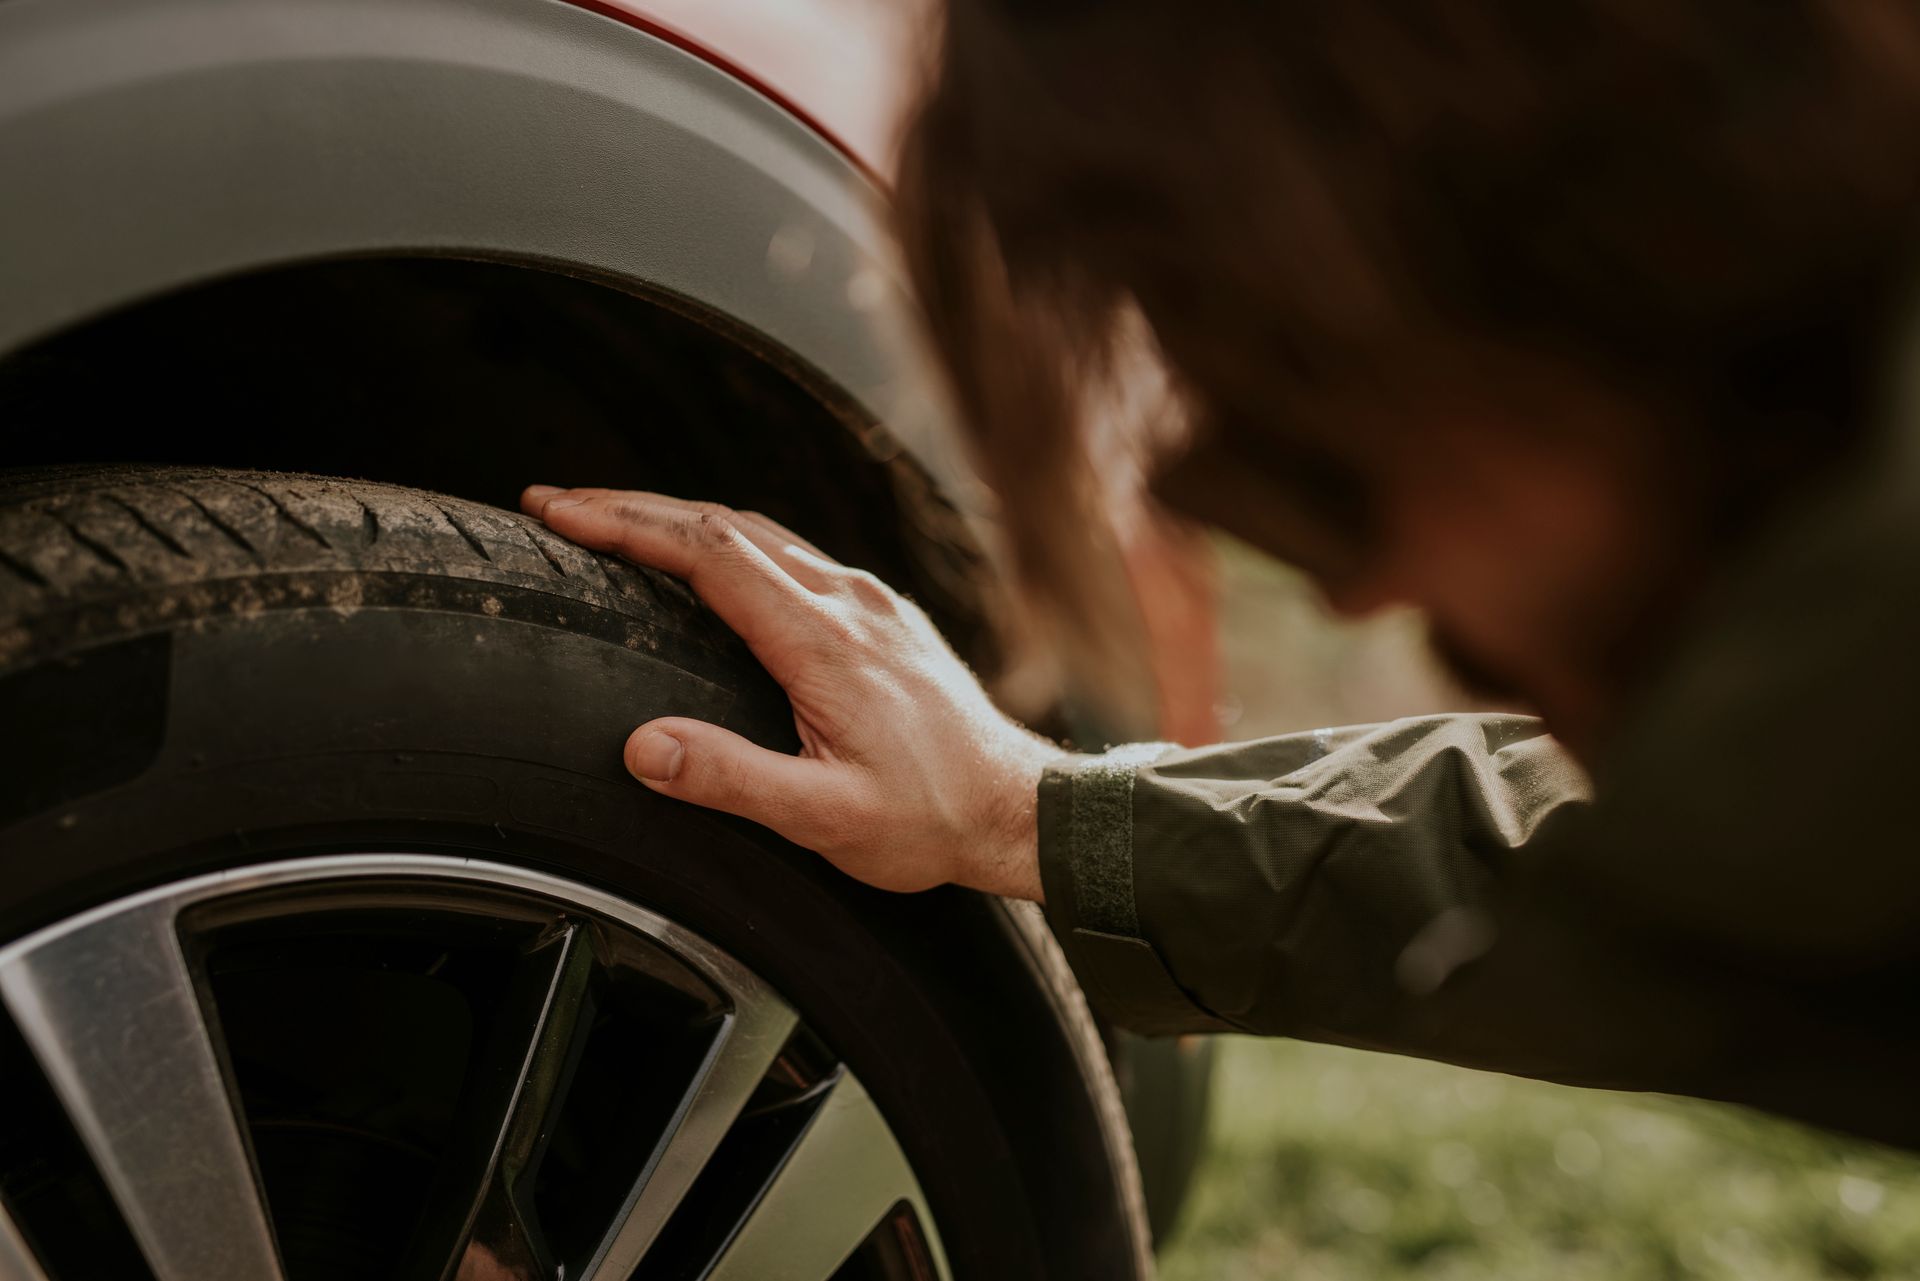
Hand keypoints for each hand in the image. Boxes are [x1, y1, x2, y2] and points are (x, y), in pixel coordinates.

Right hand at [521, 486, 1065, 899]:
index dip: (627, 525)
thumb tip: (642, 748)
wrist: (1017, 808)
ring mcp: (869, 599)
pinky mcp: (881, 612)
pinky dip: (728, 543)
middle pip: (726, 525)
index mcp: (825, 642)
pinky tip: (706, 561)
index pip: (710, 553)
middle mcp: (848, 600)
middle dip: (632, 508)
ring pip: (760, 533)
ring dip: (679, 520)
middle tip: (555, 506)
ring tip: (610, 523)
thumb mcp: (825, 819)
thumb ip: (733, 780)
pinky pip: (792, 553)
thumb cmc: (928, 820)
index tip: (559, 513)